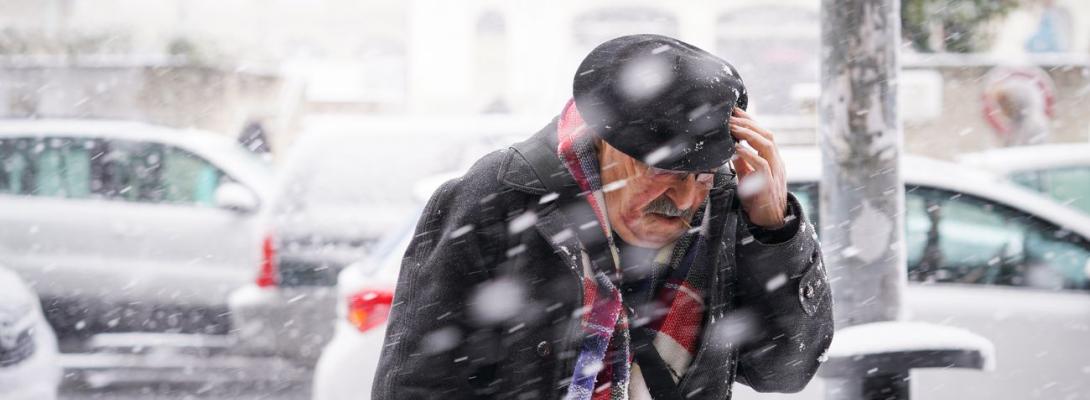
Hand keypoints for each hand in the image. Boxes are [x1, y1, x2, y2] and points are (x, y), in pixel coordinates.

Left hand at [729, 108, 787, 228]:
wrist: (770, 221)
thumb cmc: (758, 198)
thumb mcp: (748, 176)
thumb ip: (742, 162)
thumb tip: (731, 147)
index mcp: (772, 158)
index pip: (763, 134)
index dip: (750, 121)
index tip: (735, 111)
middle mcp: (776, 162)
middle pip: (767, 135)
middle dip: (749, 123)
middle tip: (731, 117)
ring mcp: (775, 172)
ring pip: (767, 146)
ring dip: (749, 135)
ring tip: (732, 128)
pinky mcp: (770, 184)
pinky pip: (762, 165)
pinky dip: (749, 155)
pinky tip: (737, 149)